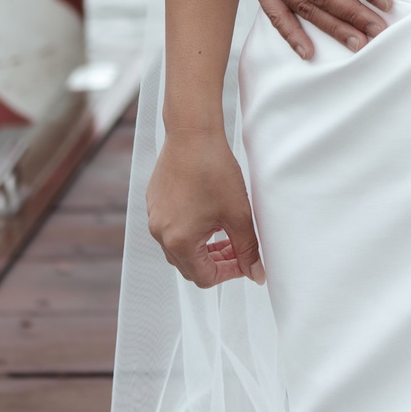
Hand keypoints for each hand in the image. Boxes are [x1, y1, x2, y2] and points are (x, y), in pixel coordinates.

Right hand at [146, 127, 264, 286]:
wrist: (192, 134)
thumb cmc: (213, 169)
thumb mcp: (238, 214)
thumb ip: (248, 248)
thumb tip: (256, 272)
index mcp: (179, 241)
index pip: (204, 277)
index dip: (230, 273)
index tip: (246, 261)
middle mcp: (160, 233)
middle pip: (190, 266)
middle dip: (217, 262)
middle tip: (239, 247)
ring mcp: (154, 218)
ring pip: (179, 248)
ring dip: (204, 247)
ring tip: (226, 231)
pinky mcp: (154, 203)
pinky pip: (171, 229)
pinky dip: (191, 231)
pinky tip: (209, 214)